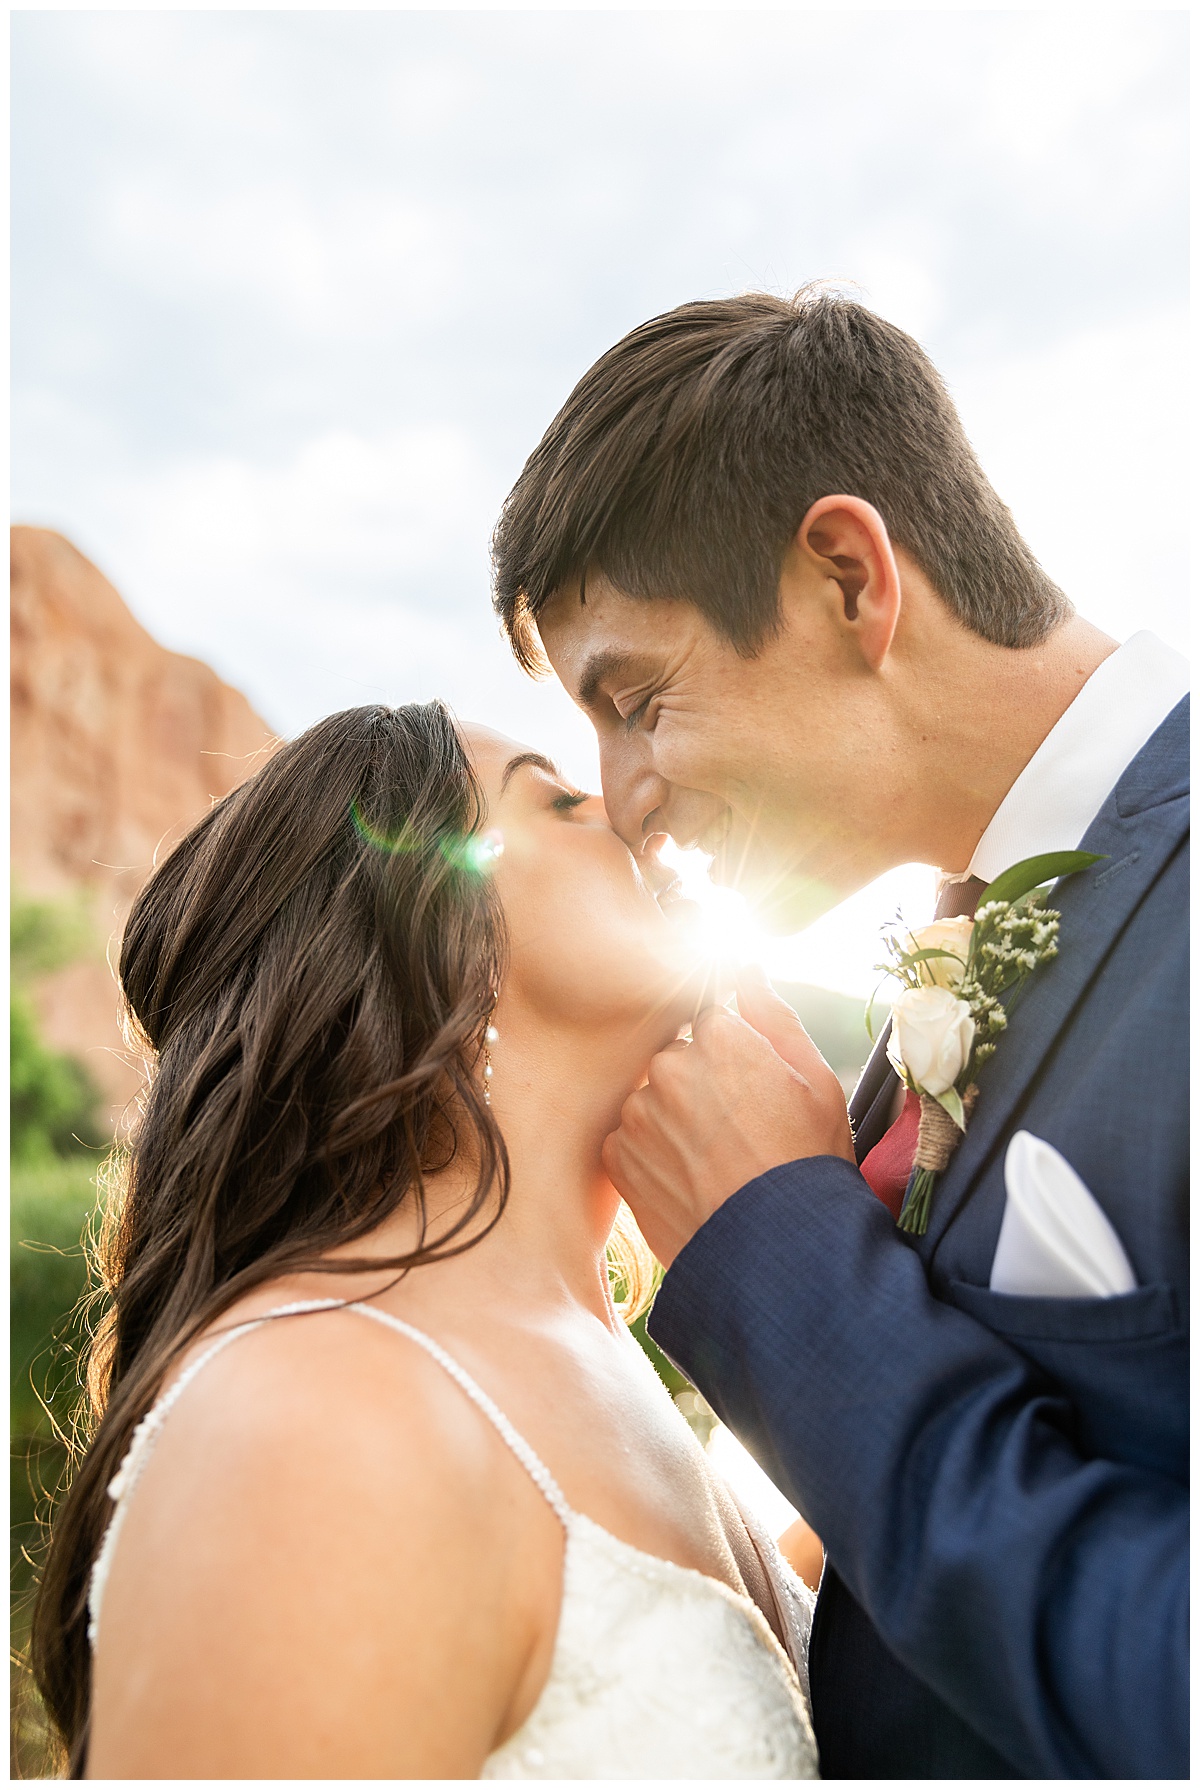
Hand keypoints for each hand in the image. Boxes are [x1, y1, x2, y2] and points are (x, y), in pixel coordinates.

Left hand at [602, 965, 854, 1266]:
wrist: (777, 1254)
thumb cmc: (807, 1163)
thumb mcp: (815, 1080)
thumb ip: (773, 1013)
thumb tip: (746, 966)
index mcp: (721, 1039)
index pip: (711, 1020)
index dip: (734, 1054)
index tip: (750, 1086)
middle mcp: (669, 1067)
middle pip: (676, 1056)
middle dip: (700, 1081)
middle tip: (737, 1128)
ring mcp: (639, 1114)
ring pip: (651, 1097)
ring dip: (673, 1117)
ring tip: (715, 1160)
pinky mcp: (618, 1158)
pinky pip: (629, 1138)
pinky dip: (652, 1153)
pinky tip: (690, 1178)